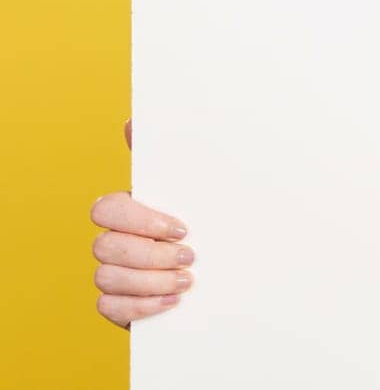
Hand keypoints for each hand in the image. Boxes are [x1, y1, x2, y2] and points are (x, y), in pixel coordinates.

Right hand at [89, 118, 195, 327]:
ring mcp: (111, 272)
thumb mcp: (195, 191)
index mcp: (128, 210)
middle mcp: (113, 240)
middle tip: (191, 256)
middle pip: (105, 245)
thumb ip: (169, 160)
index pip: (107, 208)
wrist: (224, 273)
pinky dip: (141, 306)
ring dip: (150, 281)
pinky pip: (108, 307)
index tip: (182, 228)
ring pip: (106, 276)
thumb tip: (133, 120)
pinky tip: (173, 302)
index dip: (140, 220)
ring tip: (187, 281)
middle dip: (150, 254)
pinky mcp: (115, 304)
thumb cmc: (206, 224)